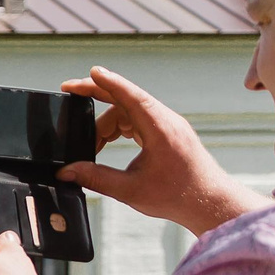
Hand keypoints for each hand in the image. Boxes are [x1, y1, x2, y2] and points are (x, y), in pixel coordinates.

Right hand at [57, 66, 271, 236]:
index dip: (108, 82)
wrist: (208, 202)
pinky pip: (137, 120)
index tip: (91, 72)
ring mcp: (167, 125)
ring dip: (105, 126)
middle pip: (123, 102)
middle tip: (69, 104)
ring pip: (127, 112)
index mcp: (160, 129)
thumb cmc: (177, 196)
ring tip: (89, 148)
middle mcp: (165, 121)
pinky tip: (105, 145)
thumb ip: (95, 178)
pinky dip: (117, 129)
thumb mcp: (129, 190)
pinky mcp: (167, 132)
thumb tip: (66, 171)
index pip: (130, 97)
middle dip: (95, 102)